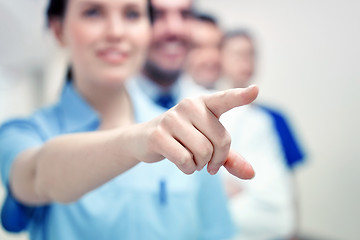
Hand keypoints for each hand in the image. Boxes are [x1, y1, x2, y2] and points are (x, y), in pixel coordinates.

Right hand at [133, 85, 257, 178]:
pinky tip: (182, 163)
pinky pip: (185, 160)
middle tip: (209, 163)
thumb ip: (229, 157)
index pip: (225, 99)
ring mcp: (172, 118)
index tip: (255, 90)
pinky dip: (188, 169)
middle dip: (218, 159)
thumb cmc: (182, 139)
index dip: (240, 96)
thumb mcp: (207, 144)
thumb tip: (251, 174)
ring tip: (192, 160)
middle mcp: (189, 105)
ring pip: (204, 152)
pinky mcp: (158, 135)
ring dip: (201, 165)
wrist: (144, 139)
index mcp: (204, 103)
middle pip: (221, 140)